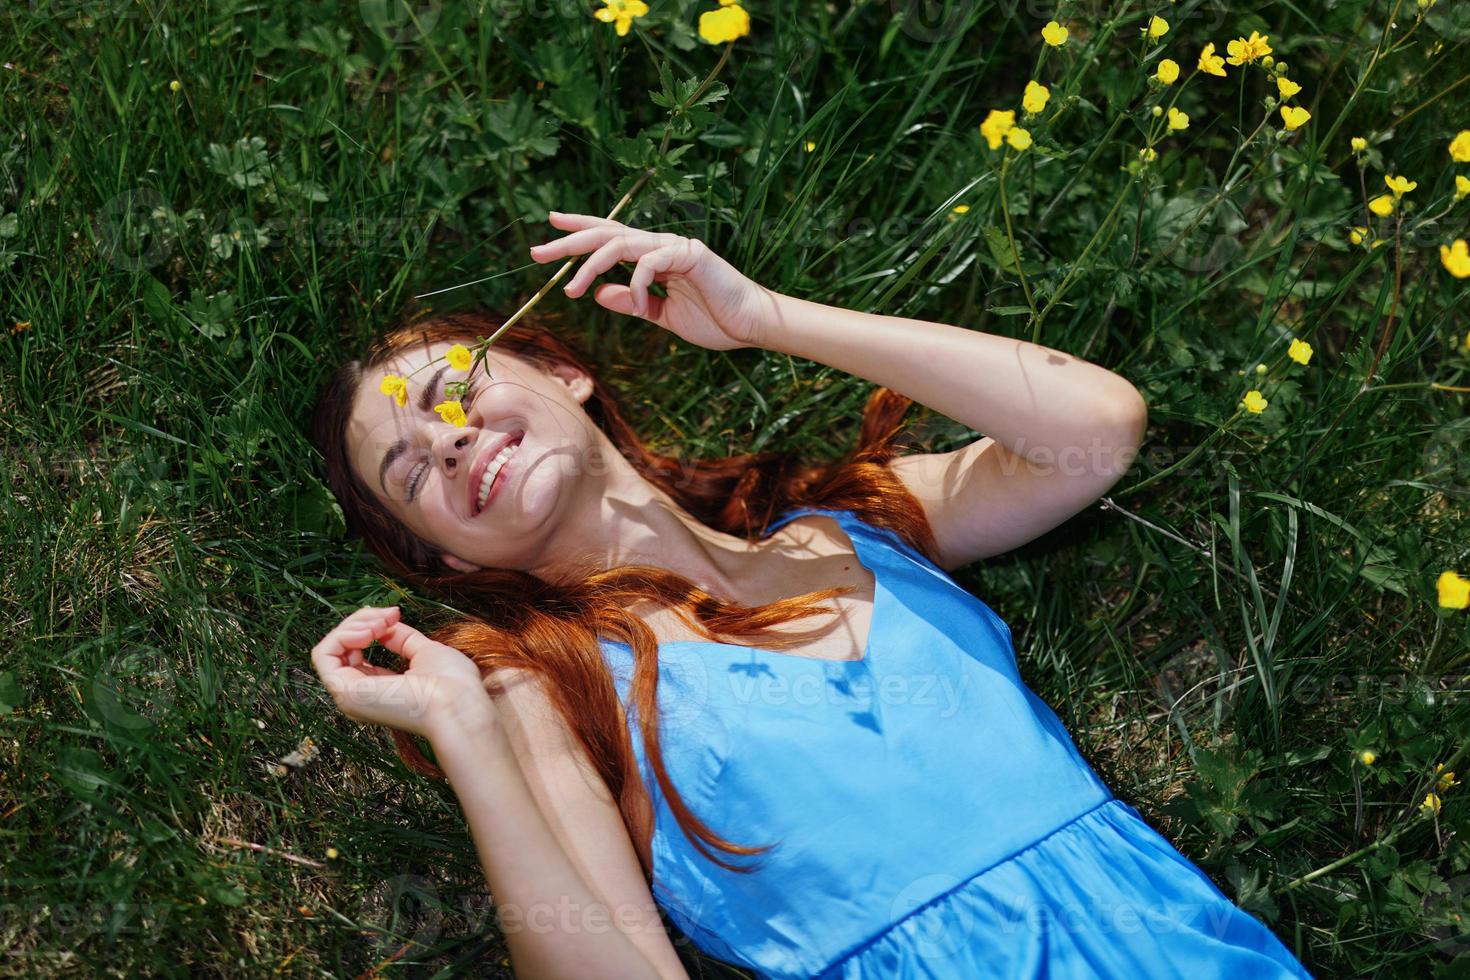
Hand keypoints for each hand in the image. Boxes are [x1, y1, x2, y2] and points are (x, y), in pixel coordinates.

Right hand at [309, 606, 494, 741]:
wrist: (457, 703)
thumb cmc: (452, 684)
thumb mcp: (424, 652)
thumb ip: (401, 639)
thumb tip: (384, 622)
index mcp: (380, 689)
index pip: (357, 653)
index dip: (370, 625)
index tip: (394, 615)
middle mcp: (361, 695)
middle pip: (342, 648)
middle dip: (361, 620)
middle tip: (388, 616)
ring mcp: (349, 695)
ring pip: (330, 648)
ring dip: (353, 625)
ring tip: (380, 624)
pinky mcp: (343, 691)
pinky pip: (323, 654)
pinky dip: (342, 635)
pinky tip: (368, 632)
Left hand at [529, 212, 773, 351]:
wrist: (751, 326)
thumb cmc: (715, 320)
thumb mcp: (663, 315)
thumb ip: (633, 303)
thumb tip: (598, 291)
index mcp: (654, 257)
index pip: (610, 236)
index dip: (580, 229)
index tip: (551, 226)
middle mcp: (660, 245)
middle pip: (606, 232)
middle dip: (569, 240)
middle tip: (537, 251)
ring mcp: (675, 246)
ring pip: (620, 242)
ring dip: (590, 265)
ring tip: (571, 290)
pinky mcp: (691, 254)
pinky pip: (650, 262)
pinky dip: (638, 286)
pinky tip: (642, 308)